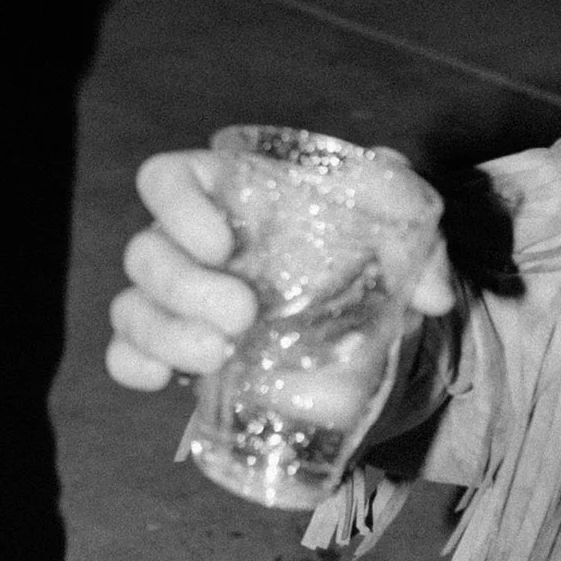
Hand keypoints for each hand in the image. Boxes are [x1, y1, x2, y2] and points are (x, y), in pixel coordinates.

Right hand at [105, 149, 456, 392]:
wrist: (382, 342)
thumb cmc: (372, 261)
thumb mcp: (398, 228)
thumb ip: (412, 228)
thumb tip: (432, 290)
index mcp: (228, 195)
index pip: (168, 178)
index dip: (178, 205)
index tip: (222, 243)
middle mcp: (190, 246)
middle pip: (146, 252)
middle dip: (184, 286)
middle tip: (244, 316)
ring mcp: (179, 305)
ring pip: (132, 307)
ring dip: (164, 332)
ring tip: (219, 357)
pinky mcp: (182, 357)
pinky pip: (127, 356)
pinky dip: (134, 366)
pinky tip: (161, 381)